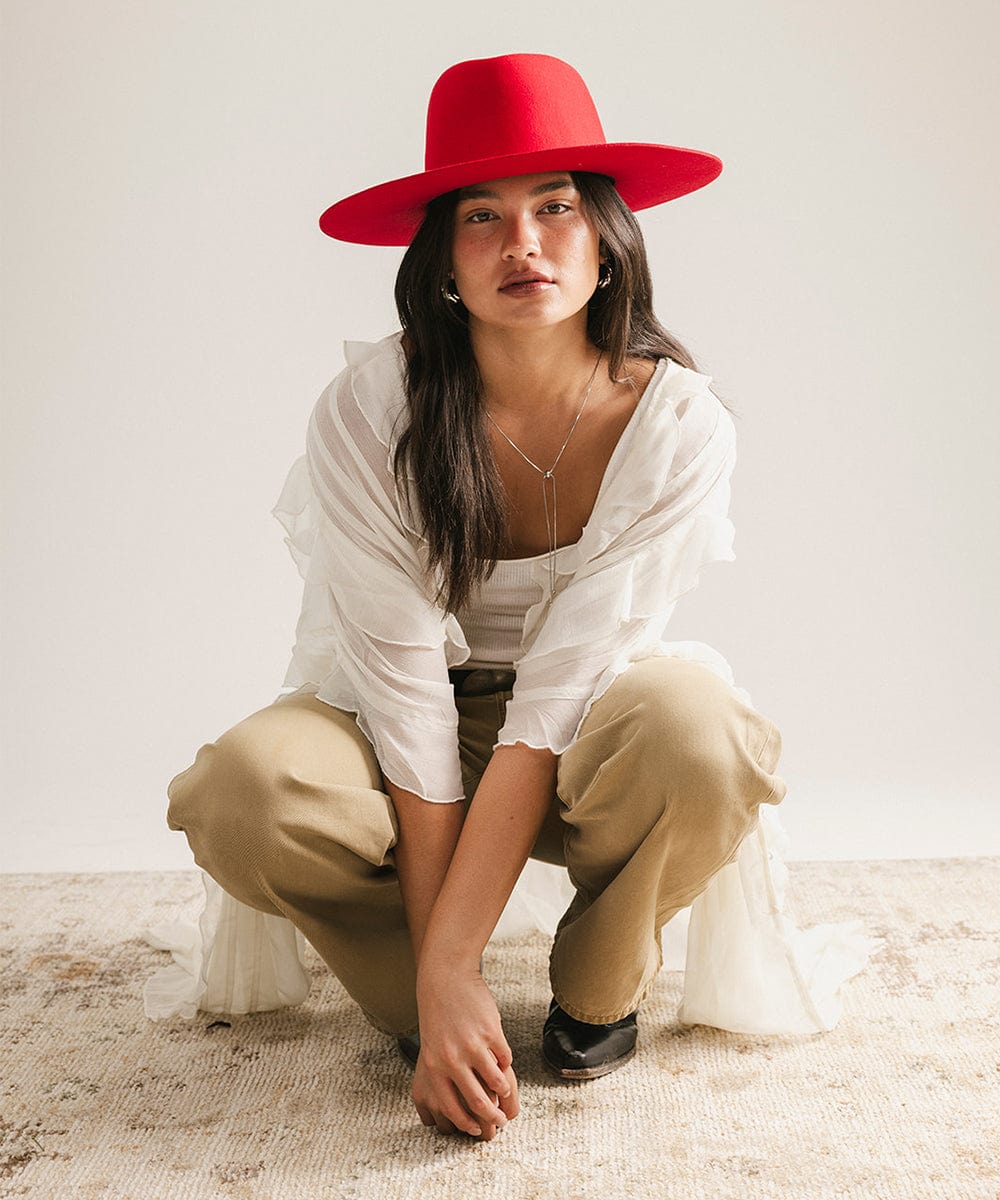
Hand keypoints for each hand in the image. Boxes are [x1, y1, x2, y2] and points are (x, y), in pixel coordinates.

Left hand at [412, 959, 519, 1139]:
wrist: (446, 979)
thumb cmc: (438, 1017)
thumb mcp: (432, 1048)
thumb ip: (444, 1075)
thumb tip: (463, 1105)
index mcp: (435, 1068)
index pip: (453, 1109)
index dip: (468, 1124)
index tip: (479, 1130)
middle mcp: (453, 1060)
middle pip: (479, 1102)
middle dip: (493, 1118)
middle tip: (501, 1121)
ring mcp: (473, 1046)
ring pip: (497, 1082)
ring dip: (504, 1091)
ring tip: (505, 1090)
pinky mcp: (491, 1032)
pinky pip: (505, 1058)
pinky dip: (506, 1063)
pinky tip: (502, 1059)